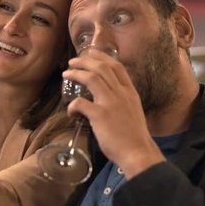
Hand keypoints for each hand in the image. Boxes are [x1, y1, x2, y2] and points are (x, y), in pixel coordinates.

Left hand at [63, 49, 163, 177]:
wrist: (138, 152)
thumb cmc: (134, 137)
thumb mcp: (133, 112)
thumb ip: (122, 102)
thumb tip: (108, 100)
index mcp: (130, 92)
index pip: (117, 67)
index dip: (102, 57)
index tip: (91, 53)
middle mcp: (121, 93)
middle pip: (102, 67)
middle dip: (85, 61)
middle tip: (73, 61)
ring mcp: (111, 103)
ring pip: (91, 78)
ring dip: (76, 73)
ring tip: (66, 74)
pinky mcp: (100, 115)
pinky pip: (80, 102)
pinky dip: (72, 105)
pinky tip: (70, 110)